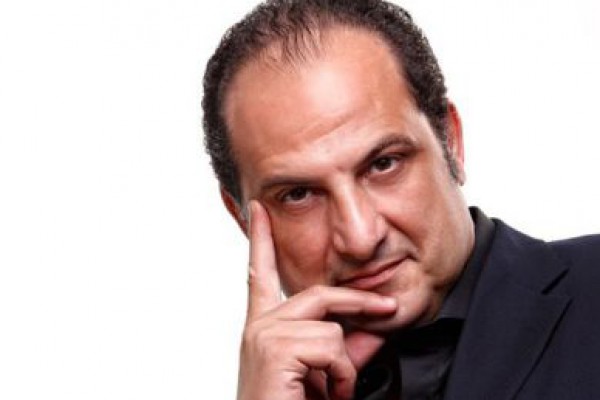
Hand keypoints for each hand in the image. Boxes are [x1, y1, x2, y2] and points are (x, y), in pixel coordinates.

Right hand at [237, 201, 397, 399]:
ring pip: (331, 327)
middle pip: (319, 294)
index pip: (260, 275)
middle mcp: (258, 326)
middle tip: (388, 309)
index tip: (258, 210)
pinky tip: (323, 395)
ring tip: (332, 393)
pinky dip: (340, 376)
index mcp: (263, 328)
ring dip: (344, 366)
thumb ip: (345, 348)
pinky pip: (331, 346)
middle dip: (358, 302)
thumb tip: (373, 328)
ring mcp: (264, 334)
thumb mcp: (323, 375)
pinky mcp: (274, 347)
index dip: (261, 240)